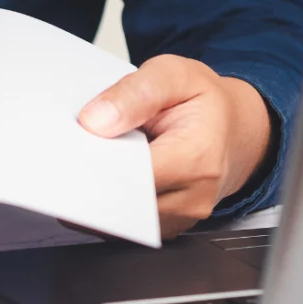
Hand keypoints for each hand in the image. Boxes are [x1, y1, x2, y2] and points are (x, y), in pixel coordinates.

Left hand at [78, 55, 271, 238]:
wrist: (233, 129)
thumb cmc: (204, 103)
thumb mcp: (174, 75)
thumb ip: (135, 93)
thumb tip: (94, 121)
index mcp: (197, 157)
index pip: (129, 174)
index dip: (94, 162)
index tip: (69, 150)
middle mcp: (191, 197)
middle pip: (118, 200)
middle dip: (88, 177)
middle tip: (70, 152)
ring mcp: (179, 219)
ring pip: (115, 216)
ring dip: (95, 190)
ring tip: (96, 157)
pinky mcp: (163, 228)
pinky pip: (121, 223)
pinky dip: (106, 199)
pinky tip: (105, 174)